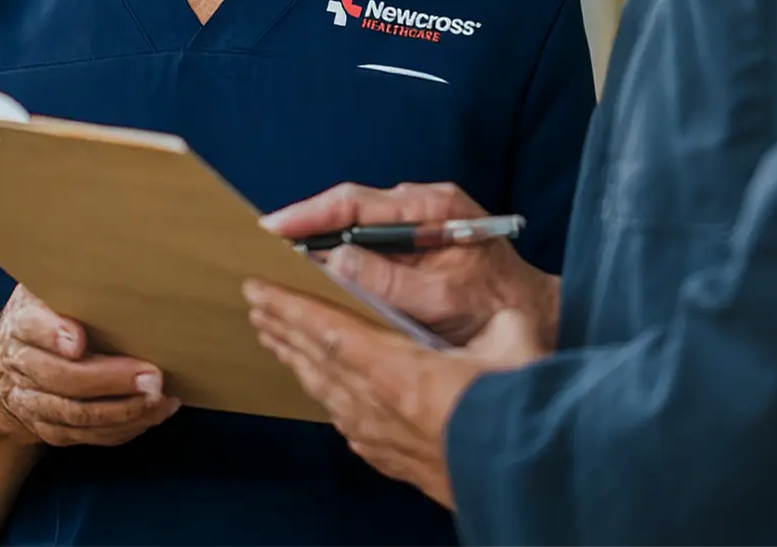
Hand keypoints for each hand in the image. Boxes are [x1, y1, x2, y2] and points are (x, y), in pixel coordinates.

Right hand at [0, 286, 181, 447]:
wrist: (3, 370)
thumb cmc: (43, 317)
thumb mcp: (46, 291)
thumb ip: (72, 284)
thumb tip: (121, 268)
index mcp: (22, 322)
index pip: (33, 326)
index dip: (54, 334)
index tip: (79, 341)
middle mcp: (22, 365)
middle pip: (61, 379)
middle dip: (109, 381)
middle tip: (152, 376)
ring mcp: (34, 403)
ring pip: (77, 415)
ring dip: (123, 410)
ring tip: (159, 398)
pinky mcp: (51, 429)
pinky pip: (88, 436)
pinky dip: (125, 428)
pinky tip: (156, 412)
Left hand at [244, 281, 547, 507]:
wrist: (521, 488)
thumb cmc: (517, 421)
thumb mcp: (515, 351)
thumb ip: (503, 324)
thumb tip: (504, 310)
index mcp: (400, 374)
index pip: (330, 333)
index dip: (291, 308)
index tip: (260, 288)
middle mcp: (377, 408)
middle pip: (315, 361)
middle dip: (282, 328)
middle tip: (254, 303)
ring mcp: (379, 438)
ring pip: (324, 391)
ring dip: (295, 359)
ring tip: (273, 336)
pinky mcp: (389, 459)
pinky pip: (343, 419)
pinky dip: (324, 394)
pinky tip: (322, 391)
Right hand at [260, 183, 559, 347]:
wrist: (534, 315)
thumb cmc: (496, 308)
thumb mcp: (443, 301)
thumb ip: (390, 283)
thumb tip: (335, 264)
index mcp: (433, 206)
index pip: (358, 202)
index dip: (311, 214)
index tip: (274, 227)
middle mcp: (422, 203)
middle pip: (349, 207)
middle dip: (306, 225)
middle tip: (263, 244)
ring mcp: (418, 218)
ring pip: (354, 223)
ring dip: (320, 240)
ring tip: (278, 258)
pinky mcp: (414, 238)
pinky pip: (366, 239)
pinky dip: (339, 252)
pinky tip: (315, 271)